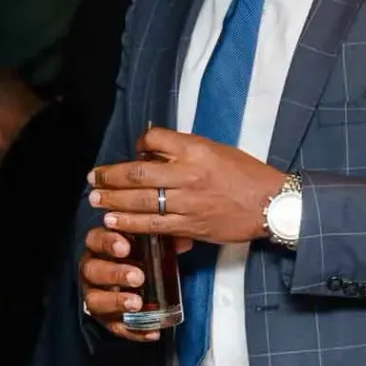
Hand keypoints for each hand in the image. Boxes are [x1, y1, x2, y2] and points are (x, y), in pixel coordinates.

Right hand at [79, 226, 190, 343]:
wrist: (135, 281)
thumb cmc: (138, 257)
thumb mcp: (150, 245)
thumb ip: (164, 240)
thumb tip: (184, 242)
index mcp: (99, 247)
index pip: (95, 240)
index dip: (107, 242)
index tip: (125, 247)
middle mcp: (92, 271)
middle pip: (92, 271)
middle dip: (115, 274)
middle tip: (138, 277)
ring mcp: (95, 296)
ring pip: (96, 301)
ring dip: (117, 302)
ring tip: (137, 304)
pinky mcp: (106, 318)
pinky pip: (116, 327)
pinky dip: (133, 331)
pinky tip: (151, 331)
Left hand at [87, 127, 285, 245]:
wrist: (271, 203)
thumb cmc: (246, 175)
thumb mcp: (217, 150)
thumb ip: (186, 152)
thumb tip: (154, 155)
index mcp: (196, 150)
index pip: (154, 139)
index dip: (139, 144)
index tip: (134, 151)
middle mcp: (188, 174)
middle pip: (138, 173)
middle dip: (110, 176)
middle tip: (94, 178)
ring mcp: (188, 202)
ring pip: (140, 201)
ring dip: (113, 201)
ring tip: (96, 200)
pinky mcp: (191, 225)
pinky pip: (153, 225)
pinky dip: (130, 223)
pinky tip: (113, 222)